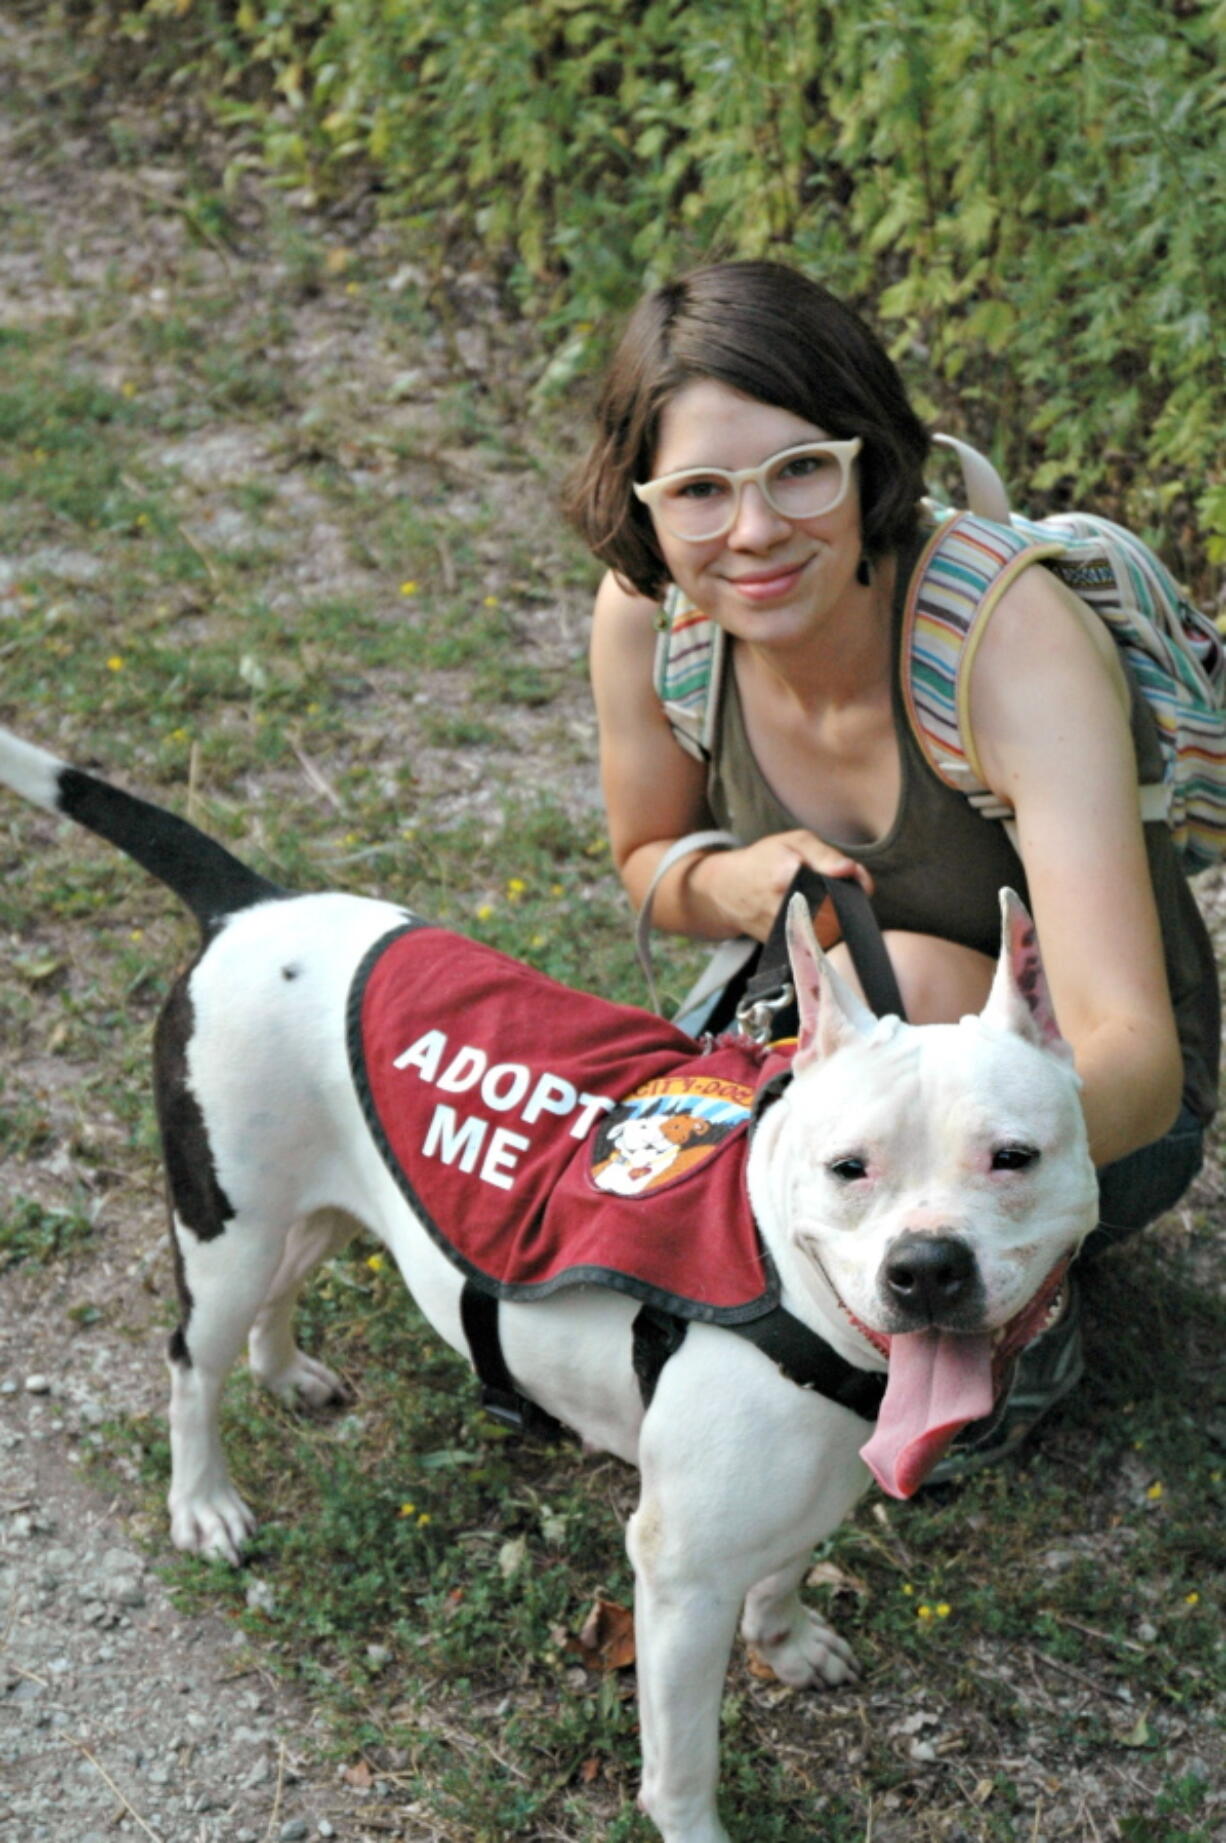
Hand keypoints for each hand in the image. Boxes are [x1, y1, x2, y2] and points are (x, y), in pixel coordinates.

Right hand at [694, 830, 872, 945]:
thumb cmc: (765, 860)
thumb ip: (826, 855)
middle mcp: (781, 906)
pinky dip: (823, 932)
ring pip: (827, 932)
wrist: (727, 891)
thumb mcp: (794, 842)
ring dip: (836, 920)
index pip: (833, 889)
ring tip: (824, 903)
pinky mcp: (781, 945)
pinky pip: (816, 943)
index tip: (855, 880)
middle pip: (834, 915)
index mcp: (785, 875)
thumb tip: (851, 871)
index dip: (851, 885)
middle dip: (846, 905)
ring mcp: (780, 929)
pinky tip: (814, 917)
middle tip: (838, 891)